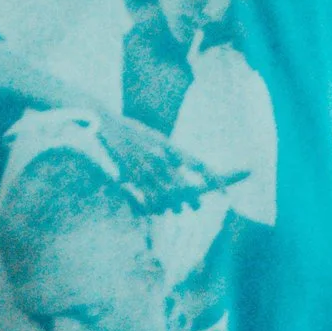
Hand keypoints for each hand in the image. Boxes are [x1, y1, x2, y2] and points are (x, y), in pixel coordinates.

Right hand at [93, 117, 229, 211]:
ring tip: (176, 208)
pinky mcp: (129, 177)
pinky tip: (154, 208)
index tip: (226, 192)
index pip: (200, 165)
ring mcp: (144, 168)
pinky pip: (145, 199)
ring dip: (172, 205)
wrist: (105, 122)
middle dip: (192, 199)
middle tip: (196, 206)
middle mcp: (161, 158)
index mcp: (171, 146)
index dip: (215, 180)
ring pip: (165, 197)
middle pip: (183, 187)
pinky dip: (151, 205)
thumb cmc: (132, 131)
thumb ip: (172, 154)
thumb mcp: (156, 138)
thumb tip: (186, 166)